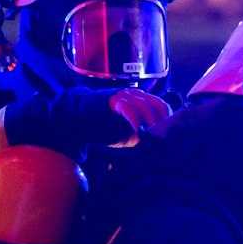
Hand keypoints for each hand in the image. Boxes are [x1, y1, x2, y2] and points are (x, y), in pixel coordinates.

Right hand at [4, 86, 169, 151]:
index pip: (162, 107)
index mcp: (139, 103)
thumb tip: (158, 147)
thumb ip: (142, 138)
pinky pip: (129, 108)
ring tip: (151, 135)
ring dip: (152, 122)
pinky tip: (137, 130)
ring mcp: (123, 96)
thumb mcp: (126, 136)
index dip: (168, 121)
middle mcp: (134, 96)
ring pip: (147, 105)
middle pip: (159, 105)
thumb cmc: (101, 129)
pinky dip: (136, 120)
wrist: (74, 121)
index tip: (168, 136)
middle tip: (161, 138)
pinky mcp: (112, 99)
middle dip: (163, 122)